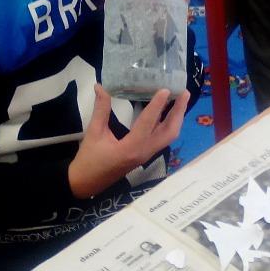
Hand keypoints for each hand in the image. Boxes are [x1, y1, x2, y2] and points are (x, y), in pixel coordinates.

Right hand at [68, 84, 189, 198]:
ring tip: (180, 100)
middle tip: (184, 93)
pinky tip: (166, 113)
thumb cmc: (89, 160)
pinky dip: (167, 124)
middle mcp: (144, 152)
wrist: (85, 183)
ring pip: (168, 136)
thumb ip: (101, 109)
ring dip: (176, 118)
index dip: (157, 105)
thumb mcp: (93, 132)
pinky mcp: (144, 155)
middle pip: (169, 132)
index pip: (148, 123)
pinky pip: (161, 139)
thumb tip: (100, 86)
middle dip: (178, 112)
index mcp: (131, 148)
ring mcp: (146, 155)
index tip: (166, 89)